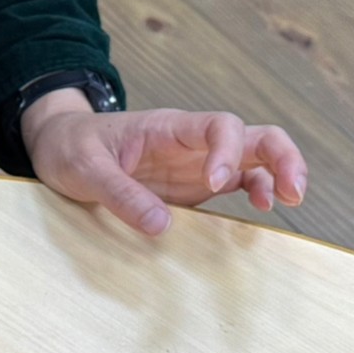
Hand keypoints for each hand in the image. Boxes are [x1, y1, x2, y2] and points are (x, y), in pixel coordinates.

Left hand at [21, 89, 306, 236]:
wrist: (60, 145)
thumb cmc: (72, 147)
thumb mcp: (85, 169)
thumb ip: (120, 194)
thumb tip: (161, 227)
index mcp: (168, 127)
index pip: (219, 126)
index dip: (228, 151)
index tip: (214, 183)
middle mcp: (191, 142)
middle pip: (254, 136)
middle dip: (282, 157)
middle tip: (293, 191)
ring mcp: (197, 162)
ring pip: (254, 157)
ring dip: (279, 173)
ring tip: (291, 200)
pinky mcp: (195, 184)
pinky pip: (238, 182)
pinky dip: (257, 192)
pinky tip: (262, 210)